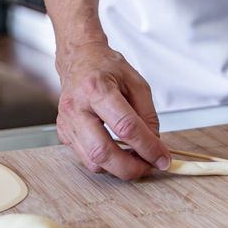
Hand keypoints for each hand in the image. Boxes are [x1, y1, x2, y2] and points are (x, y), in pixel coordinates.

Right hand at [55, 42, 169, 179]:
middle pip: (102, 151)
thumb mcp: (137, 84)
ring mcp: (67, 122)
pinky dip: (107, 163)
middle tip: (149, 167)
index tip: (162, 158)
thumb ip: (148, 116)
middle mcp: (77, 107)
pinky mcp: (64, 133)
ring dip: (119, 168)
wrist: (79, 59)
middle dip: (130, 167)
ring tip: (136, 160)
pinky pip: (86, 158)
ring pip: (92, 161)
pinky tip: (120, 154)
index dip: (148, 147)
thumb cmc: (107, 68)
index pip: (126, 127)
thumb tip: (154, 146)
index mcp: (97, 89)